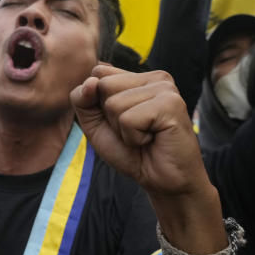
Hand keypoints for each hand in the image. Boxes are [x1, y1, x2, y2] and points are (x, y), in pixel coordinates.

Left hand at [71, 65, 223, 252]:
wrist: (162, 181)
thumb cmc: (132, 152)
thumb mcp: (96, 125)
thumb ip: (82, 100)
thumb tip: (91, 81)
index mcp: (139, 77)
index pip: (98, 72)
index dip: (97, 103)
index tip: (120, 122)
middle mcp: (155, 78)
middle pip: (103, 85)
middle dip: (110, 117)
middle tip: (134, 132)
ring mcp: (166, 88)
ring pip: (114, 103)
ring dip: (123, 130)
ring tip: (145, 137)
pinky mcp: (172, 104)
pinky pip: (128, 119)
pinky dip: (133, 138)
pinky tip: (152, 140)